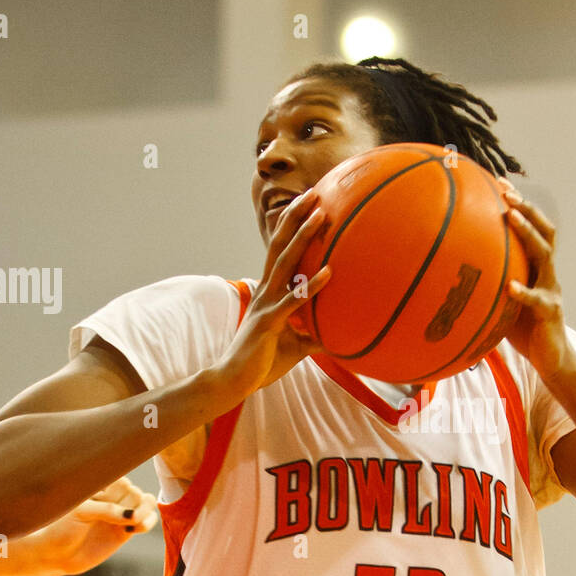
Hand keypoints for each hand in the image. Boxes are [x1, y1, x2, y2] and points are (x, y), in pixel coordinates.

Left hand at [28, 475, 158, 574]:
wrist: (58, 555)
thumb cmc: (62, 528)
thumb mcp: (79, 513)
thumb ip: (106, 509)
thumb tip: (132, 515)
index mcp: (98, 485)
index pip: (120, 479)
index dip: (118, 490)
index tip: (104, 501)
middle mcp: (112, 496)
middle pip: (134, 491)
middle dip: (131, 502)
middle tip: (118, 517)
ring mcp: (121, 512)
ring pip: (146, 502)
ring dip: (144, 510)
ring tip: (132, 522)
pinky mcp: (127, 530)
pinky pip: (148, 520)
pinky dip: (147, 523)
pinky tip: (132, 530)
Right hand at [216, 189, 332, 399]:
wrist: (235, 382)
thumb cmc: (263, 362)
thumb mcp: (297, 345)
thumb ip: (316, 334)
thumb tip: (341, 335)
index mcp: (269, 291)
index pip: (281, 250)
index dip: (292, 226)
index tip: (310, 204)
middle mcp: (265, 290)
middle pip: (280, 244)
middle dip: (296, 216)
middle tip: (315, 193)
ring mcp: (265, 304)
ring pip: (286, 262)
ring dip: (303, 236)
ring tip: (322, 215)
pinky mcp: (268, 323)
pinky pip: (293, 301)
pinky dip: (311, 286)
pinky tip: (329, 272)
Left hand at [499, 178, 571, 381]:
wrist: (551, 360)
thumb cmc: (523, 331)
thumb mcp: (502, 302)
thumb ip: (487, 285)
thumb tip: (448, 274)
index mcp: (536, 269)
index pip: (532, 228)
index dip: (520, 205)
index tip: (500, 182)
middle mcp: (547, 274)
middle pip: (544, 231)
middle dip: (527, 208)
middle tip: (507, 191)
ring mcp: (551, 291)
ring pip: (545, 254)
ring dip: (528, 233)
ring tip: (511, 217)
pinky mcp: (550, 312)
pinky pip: (537, 299)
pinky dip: (523, 292)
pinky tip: (510, 288)